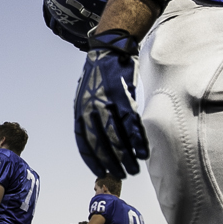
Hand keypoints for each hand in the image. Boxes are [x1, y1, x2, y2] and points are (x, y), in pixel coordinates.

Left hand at [74, 29, 148, 177]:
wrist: (109, 49)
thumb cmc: (98, 76)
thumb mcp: (85, 96)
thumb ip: (88, 117)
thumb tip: (96, 139)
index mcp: (80, 111)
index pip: (84, 142)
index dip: (93, 159)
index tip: (102, 172)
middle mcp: (91, 109)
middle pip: (102, 143)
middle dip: (112, 161)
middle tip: (122, 174)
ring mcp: (107, 103)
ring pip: (118, 136)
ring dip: (127, 156)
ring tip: (134, 169)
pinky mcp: (123, 97)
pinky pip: (131, 124)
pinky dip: (138, 140)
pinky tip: (143, 152)